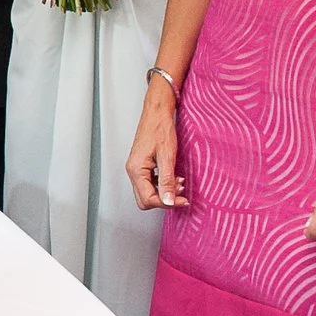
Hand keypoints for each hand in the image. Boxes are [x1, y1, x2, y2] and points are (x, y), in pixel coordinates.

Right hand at [125, 82, 184, 210]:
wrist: (157, 113)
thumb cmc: (160, 128)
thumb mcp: (167, 156)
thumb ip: (167, 181)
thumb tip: (169, 201)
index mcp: (136, 170)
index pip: (148, 199)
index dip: (166, 203)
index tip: (183, 200)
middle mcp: (133, 171)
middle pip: (145, 199)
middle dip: (164, 200)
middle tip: (181, 195)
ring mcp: (137, 168)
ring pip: (148, 192)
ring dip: (165, 192)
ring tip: (179, 183)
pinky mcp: (142, 165)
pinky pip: (150, 183)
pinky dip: (163, 184)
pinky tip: (173, 177)